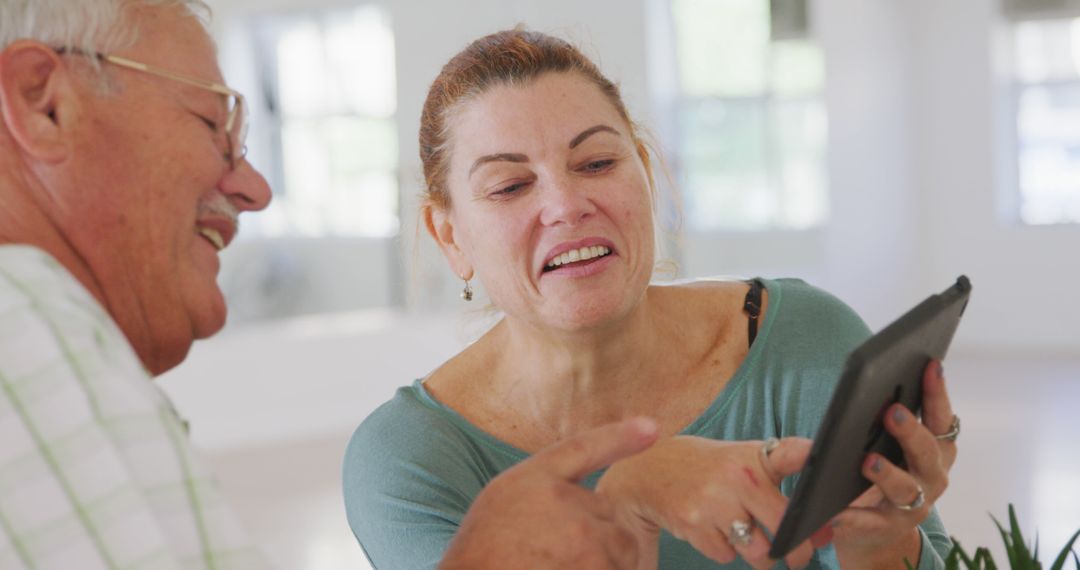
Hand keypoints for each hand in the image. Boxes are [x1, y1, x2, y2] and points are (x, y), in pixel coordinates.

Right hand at [440, 417, 659, 569]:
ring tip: (557, 566)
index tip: (653, 427)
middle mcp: (563, 499)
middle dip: (596, 536)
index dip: (620, 436)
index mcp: (537, 476)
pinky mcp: (592, 567)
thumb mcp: (506, 499)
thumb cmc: (482, 550)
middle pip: (610, 514)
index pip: (584, 447)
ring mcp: (581, 536)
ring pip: (621, 549)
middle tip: (555, 552)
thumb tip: (592, 497)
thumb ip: (545, 486)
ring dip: (603, 563)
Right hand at [596, 435, 830, 569]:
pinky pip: (725, 555)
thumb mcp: (745, 457)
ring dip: (760, 555)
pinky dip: (725, 550)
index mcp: (754, 458)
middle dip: (797, 552)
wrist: (650, 470)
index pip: (796, 456)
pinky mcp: (694, 525)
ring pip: (756, 551)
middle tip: (798, 558)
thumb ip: (785, 481)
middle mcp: (737, 479)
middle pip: (785, 528)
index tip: (834, 495)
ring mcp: (714, 503)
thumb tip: (825, 528)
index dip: (816, 468)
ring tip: (753, 543)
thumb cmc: (709, 466)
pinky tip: (715, 531)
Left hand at [832, 360, 957, 566]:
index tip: (930, 365)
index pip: (941, 417)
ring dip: (887, 473)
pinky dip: (855, 518)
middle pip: (927, 451)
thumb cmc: (883, 470)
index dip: (937, 393)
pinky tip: (835, 511)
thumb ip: (891, 417)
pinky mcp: (889, 528)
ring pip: (905, 488)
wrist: (876, 531)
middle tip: (892, 412)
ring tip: (867, 461)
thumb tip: (875, 379)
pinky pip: (872, 523)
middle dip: (911, 430)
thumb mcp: (890, 442)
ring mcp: (915, 505)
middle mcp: (932, 476)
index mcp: (936, 448)